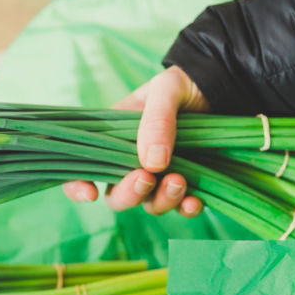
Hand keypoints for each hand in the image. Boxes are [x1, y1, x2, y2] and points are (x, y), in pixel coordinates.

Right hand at [62, 65, 209, 216]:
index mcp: (112, 137)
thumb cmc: (182, 85)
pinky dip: (186, 208)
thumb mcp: (165, 89)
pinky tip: (195, 200)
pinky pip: (180, 208)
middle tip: (146, 179)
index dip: (77, 185)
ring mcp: (158, 177)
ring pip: (149, 205)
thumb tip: (152, 163)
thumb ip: (156, 120)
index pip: (83, 167)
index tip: (90, 193)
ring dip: (161, 200)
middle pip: (116, 195)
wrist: (217, 89)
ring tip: (179, 181)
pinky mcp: (184, 185)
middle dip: (128, 194)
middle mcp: (131, 163)